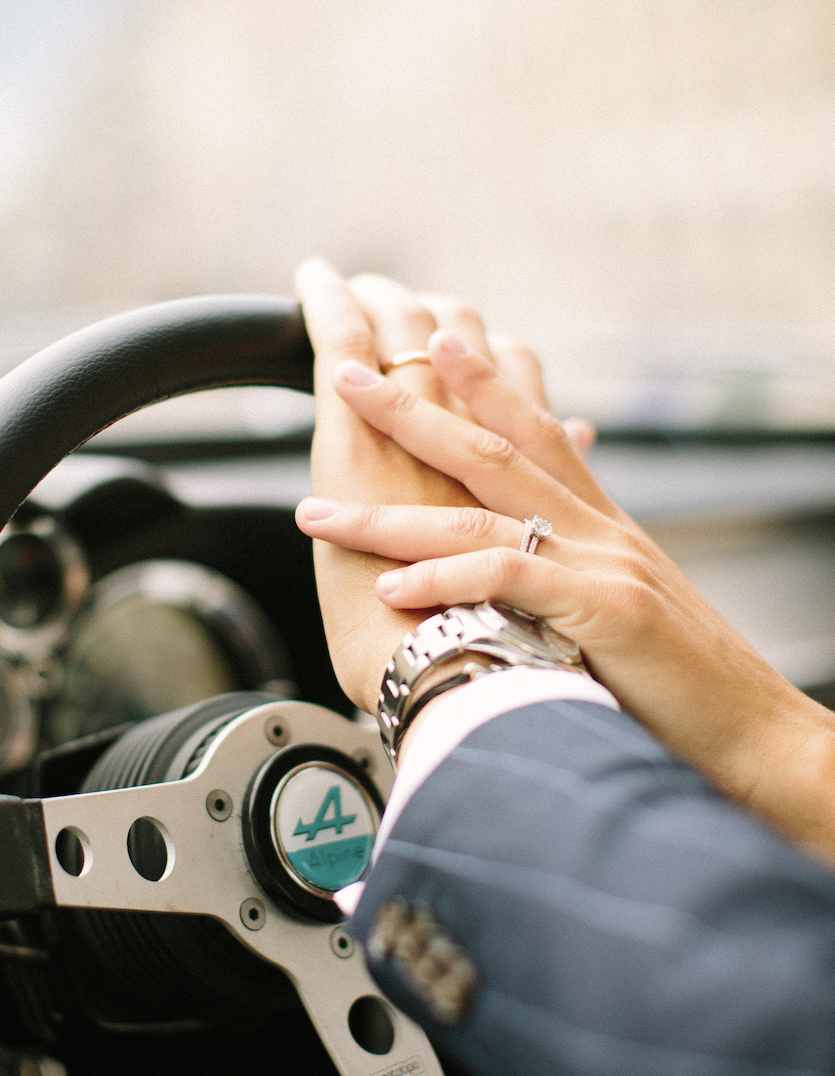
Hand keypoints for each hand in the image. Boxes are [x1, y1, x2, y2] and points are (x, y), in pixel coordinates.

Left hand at [297, 271, 834, 863]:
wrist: (759, 736)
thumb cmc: (686, 686)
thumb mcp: (628, 608)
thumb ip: (583, 571)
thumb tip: (534, 562)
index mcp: (604, 526)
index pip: (535, 433)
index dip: (484, 381)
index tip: (433, 340)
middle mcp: (600, 530)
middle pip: (491, 450)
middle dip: (412, 409)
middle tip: (345, 374)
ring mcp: (603, 565)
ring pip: (479, 513)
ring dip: (390, 513)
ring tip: (315, 509)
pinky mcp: (604, 612)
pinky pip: (509, 579)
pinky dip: (445, 578)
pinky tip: (391, 587)